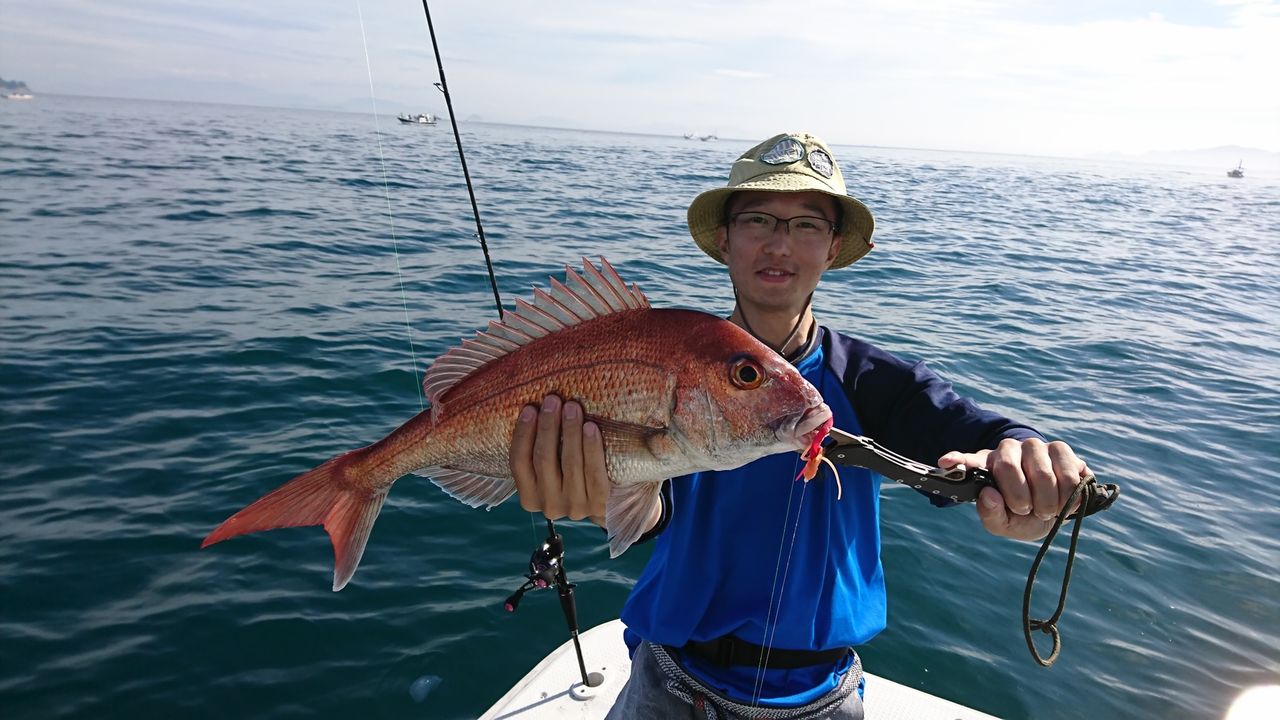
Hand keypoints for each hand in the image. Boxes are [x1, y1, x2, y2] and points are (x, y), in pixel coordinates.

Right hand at [510, 395, 609, 524]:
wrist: (610, 500)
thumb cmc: (574, 476)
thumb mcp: (552, 470)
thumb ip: (542, 449)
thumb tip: (533, 409)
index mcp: (529, 498)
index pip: (519, 462)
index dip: (523, 433)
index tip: (529, 408)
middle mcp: (549, 505)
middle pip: (543, 460)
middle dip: (547, 426)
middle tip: (553, 400)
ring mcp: (574, 506)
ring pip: (569, 463)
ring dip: (569, 431)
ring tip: (572, 407)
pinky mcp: (598, 504)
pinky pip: (594, 472)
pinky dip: (591, 448)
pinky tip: (590, 427)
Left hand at [939, 438, 1089, 540]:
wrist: (1056, 511)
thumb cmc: (1023, 516)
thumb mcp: (1004, 524)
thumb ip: (991, 514)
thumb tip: (988, 494)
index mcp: (986, 467)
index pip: (968, 460)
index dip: (958, 459)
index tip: (944, 462)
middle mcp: (1007, 451)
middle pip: (1008, 467)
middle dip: (1021, 499)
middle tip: (1028, 511)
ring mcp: (1034, 446)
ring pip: (1042, 473)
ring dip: (1048, 502)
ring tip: (1047, 509)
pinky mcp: (1060, 449)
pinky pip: (1067, 472)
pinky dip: (1068, 495)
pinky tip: (1065, 500)